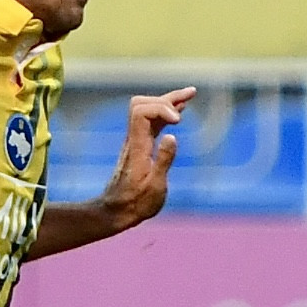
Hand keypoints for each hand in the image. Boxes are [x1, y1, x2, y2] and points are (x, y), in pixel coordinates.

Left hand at [95, 86, 190, 230]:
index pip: (141, 111)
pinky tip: (179, 113)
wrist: (116, 211)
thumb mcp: (155, 186)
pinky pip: (152, 123)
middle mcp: (134, 139)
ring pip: (147, 111)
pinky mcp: (140, 147)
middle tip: (190, 96)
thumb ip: (163, 160)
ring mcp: (136, 142)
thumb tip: (172, 136)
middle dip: (166, 97)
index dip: (162, 108)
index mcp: (137, 146)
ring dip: (168, 102)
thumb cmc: (136, 203)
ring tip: (190, 95)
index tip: (179, 122)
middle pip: (143, 104)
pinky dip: (165, 115)